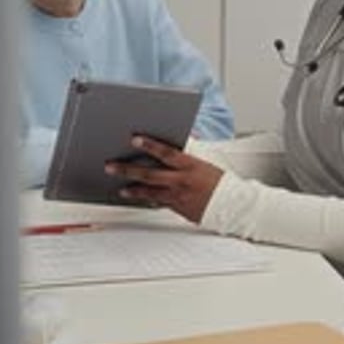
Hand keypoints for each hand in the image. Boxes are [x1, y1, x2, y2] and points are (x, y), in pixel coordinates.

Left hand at [105, 135, 223, 222]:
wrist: (233, 206)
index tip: (134, 139)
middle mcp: (182, 181)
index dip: (149, 145)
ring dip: (133, 189)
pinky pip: (159, 203)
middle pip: (149, 174)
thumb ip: (191, 151)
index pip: (166, 152)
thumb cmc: (221, 182)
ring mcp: (178, 197)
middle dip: (128, 169)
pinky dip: (147, 200)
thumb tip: (186, 135)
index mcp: (190, 165)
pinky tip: (138, 197)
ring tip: (120, 187)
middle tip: (111, 166)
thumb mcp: (206, 162)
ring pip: (150, 192)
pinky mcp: (178, 209)